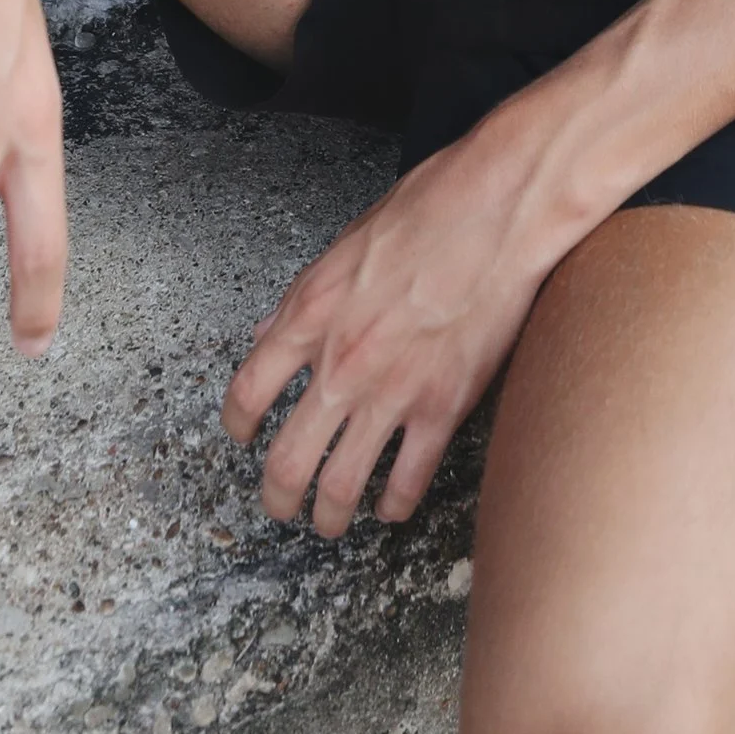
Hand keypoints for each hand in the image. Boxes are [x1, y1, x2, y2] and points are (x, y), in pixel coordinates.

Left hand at [221, 120, 560, 534]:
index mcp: (309, 316)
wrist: (498, 211)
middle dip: (277, 497)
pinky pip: (409, 480)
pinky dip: (394, 504)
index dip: (236, 427)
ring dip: (330, 516)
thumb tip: (268, 334)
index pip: (248, 392)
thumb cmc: (428, 209)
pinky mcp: (443, 407)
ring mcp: (391, 392)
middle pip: (287, 460)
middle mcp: (341, 364)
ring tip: (330, 524)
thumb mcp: (345, 243)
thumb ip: (303, 297)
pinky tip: (391, 507)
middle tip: (280, 508)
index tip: (241, 438)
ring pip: (342, 486)